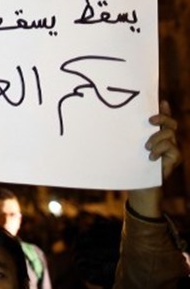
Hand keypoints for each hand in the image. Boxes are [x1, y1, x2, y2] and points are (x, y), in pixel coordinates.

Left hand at [129, 101, 180, 218]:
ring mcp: (171, 149)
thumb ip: (127, 136)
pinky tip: (151, 158)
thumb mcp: (127, 148)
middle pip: (171, 123)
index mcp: (155, 135)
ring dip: (156, 138)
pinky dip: (160, 150)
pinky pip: (172, 148)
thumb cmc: (130, 165)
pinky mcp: (174, 159)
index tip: (161, 101)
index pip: (163, 119)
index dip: (164, 109)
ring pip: (170, 134)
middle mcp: (166, 140)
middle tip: (150, 121)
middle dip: (162, 118)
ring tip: (145, 148)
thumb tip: (113, 120)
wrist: (138, 186)